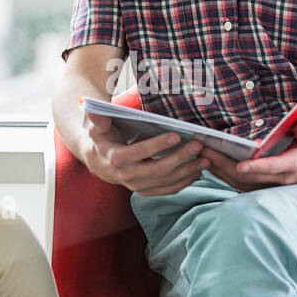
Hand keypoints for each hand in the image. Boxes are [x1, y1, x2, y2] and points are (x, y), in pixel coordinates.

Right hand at [79, 112, 209, 196]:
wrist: (100, 161)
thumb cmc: (103, 138)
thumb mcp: (97, 126)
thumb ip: (97, 117)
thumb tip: (91, 106)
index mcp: (116, 159)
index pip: (138, 153)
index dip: (157, 145)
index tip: (176, 135)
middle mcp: (127, 176)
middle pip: (157, 170)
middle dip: (180, 158)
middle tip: (198, 146)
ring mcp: (138, 186)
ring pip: (166, 182)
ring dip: (187, 171)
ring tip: (205, 159)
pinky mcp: (147, 191)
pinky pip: (168, 190)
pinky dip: (184, 182)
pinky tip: (198, 172)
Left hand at [200, 117, 296, 191]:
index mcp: (291, 165)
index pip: (271, 167)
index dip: (256, 167)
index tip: (240, 165)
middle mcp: (277, 179)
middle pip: (246, 176)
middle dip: (224, 163)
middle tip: (205, 149)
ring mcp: (268, 186)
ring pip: (238, 183)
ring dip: (219, 170)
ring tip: (200, 154)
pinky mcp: (261, 188)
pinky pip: (238, 185)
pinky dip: (222, 175)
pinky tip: (209, 164)